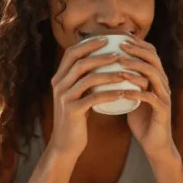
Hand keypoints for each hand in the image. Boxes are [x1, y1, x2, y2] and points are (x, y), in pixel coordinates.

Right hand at [46, 37, 140, 159]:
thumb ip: (83, 81)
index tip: (106, 39)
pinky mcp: (72, 111)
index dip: (88, 44)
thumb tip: (102, 63)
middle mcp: (58, 85)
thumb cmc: (76, 118)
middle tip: (119, 52)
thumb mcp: (77, 95)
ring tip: (124, 71)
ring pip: (87, 78)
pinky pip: (93, 98)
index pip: (71, 53)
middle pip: (79, 62)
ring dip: (108, 73)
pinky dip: (109, 93)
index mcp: (59, 78)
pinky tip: (123, 92)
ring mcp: (64, 98)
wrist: (66, 144)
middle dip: (99, 54)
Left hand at [119, 38, 175, 158]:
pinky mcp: (163, 110)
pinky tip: (123, 90)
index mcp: (157, 78)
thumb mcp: (132, 96)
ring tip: (119, 64)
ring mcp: (165, 96)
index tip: (119, 37)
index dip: (137, 43)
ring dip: (136, 68)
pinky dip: (136, 92)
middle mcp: (163, 84)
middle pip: (154, 59)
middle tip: (119, 46)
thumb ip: (125, 83)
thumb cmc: (141, 119)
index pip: (150, 53)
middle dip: (136, 50)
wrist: (154, 143)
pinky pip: (150, 97)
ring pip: (154, 75)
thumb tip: (104, 70)